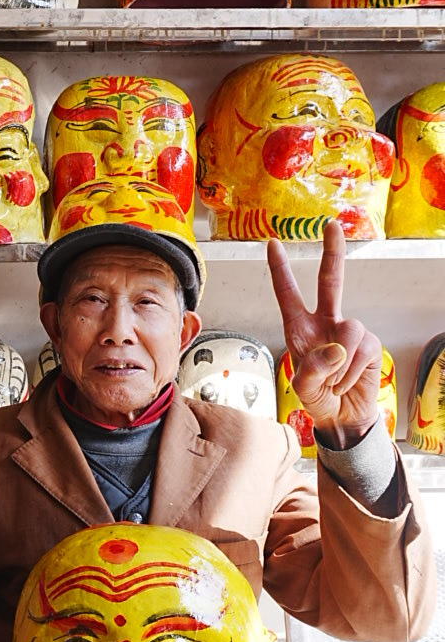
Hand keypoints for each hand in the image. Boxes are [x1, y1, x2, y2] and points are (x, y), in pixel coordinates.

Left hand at [266, 221, 381, 448]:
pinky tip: (345, 383)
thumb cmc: (317, 396)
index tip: (272, 243)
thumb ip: (313, 368)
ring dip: (338, 362)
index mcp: (299, 327)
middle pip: (330, 281)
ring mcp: (349, 331)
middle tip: (330, 225)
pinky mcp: (369, 344)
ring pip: (349, 330)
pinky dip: (349, 372)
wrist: (342, 416)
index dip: (280, 270)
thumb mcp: (303, 386)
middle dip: (332, 252)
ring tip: (331, 381)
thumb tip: (337, 347)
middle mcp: (325, 322)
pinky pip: (360, 351)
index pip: (287, 294)